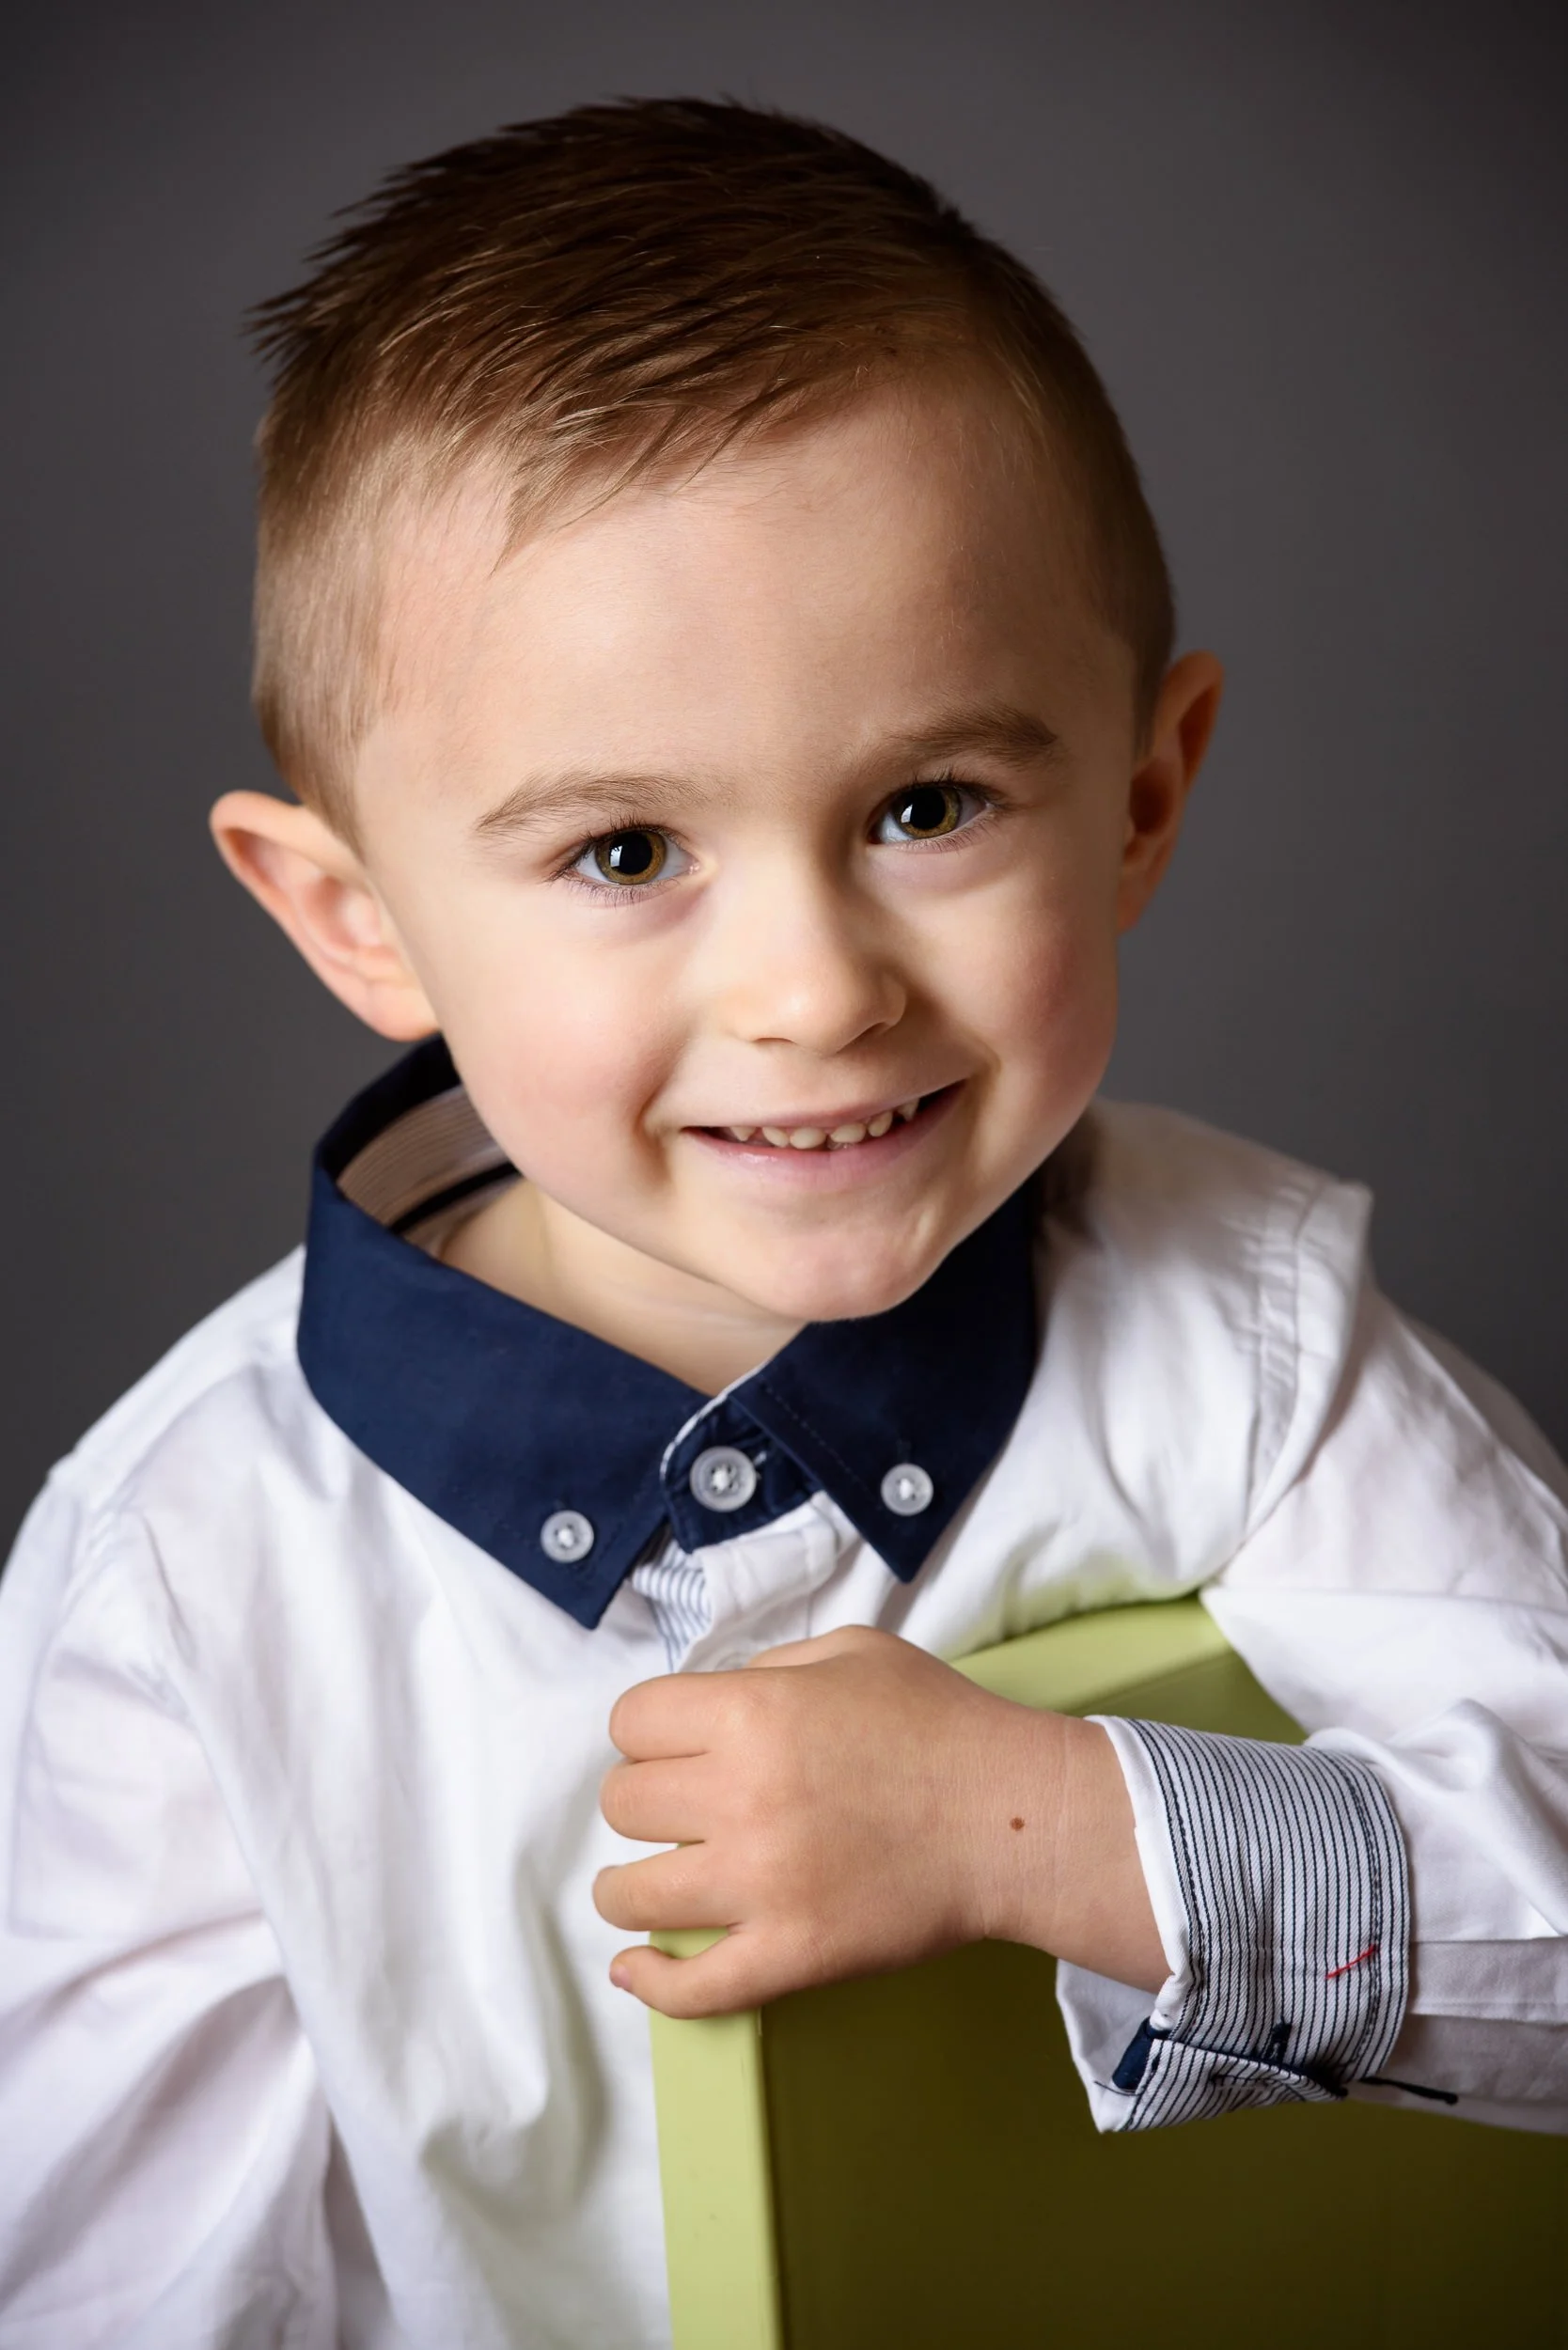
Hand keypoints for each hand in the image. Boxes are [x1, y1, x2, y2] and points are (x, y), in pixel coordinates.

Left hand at [594, 1625, 1163, 2015]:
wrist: (1013, 1818)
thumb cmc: (939, 1723)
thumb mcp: (853, 1652)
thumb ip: (770, 1667)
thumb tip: (708, 1707)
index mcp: (752, 1713)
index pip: (632, 1721)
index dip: (648, 1731)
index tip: (670, 1747)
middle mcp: (741, 1796)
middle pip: (624, 1804)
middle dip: (645, 1801)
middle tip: (679, 1810)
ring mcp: (761, 1884)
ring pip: (631, 1894)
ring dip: (629, 1887)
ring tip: (648, 1883)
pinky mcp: (790, 1954)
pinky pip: (691, 1986)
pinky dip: (652, 1982)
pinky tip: (637, 1968)